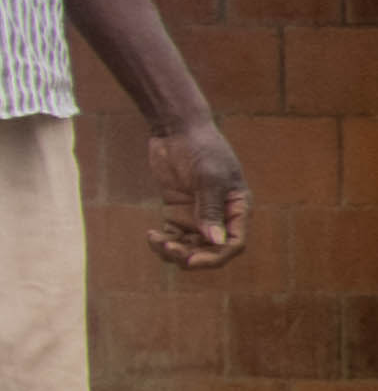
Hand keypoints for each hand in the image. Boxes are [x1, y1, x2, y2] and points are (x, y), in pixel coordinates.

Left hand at [147, 116, 249, 270]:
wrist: (177, 129)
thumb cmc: (201, 148)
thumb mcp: (208, 178)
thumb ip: (211, 209)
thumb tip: (216, 241)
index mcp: (238, 208)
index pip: (233, 243)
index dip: (215, 257)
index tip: (191, 261)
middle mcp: (221, 216)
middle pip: (210, 250)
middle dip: (191, 255)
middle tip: (169, 249)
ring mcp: (198, 215)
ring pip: (190, 247)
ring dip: (174, 251)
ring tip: (157, 241)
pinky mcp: (177, 212)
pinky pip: (173, 236)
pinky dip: (162, 242)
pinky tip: (151, 235)